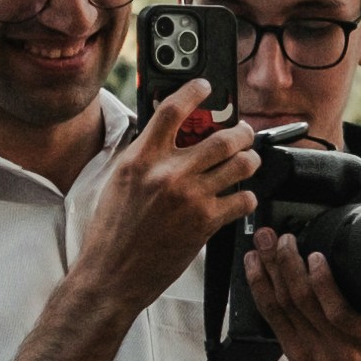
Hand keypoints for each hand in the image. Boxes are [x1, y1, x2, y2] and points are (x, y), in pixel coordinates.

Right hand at [68, 84, 261, 319]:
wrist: (111, 275)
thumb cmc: (110, 232)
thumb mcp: (116, 181)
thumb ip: (141, 155)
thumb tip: (162, 133)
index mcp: (140, 159)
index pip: (172, 110)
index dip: (193, 91)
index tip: (204, 86)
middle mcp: (168, 174)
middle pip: (221, 136)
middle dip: (241, 131)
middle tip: (242, 132)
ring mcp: (190, 198)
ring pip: (240, 164)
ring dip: (250, 159)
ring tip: (248, 160)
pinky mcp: (206, 223)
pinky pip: (243, 199)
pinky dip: (247, 196)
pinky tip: (241, 196)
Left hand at [237, 227, 360, 360]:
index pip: (341, 312)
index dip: (324, 282)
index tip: (316, 255)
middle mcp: (338, 347)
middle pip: (304, 301)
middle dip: (288, 264)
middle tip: (281, 237)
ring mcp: (311, 350)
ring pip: (283, 304)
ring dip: (270, 269)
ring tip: (264, 242)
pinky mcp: (289, 350)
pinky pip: (270, 314)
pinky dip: (259, 286)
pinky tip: (254, 265)